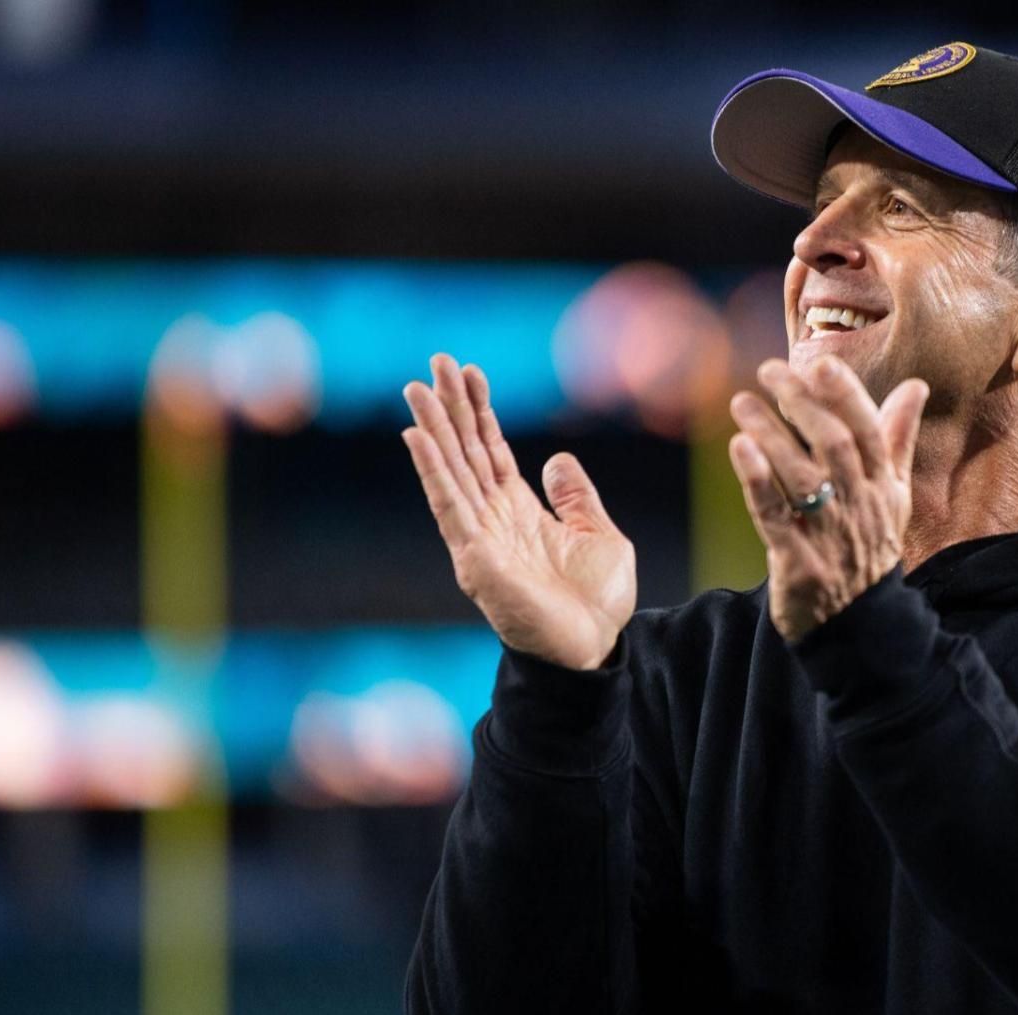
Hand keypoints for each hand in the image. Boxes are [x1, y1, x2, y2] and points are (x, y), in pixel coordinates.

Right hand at [400, 353, 635, 670]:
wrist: (593, 649)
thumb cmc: (597, 603)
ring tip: (417, 389)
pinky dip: (433, 470)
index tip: (469, 371)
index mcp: (519, 511)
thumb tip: (556, 459)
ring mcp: (479, 538)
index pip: (491, 450)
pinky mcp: (474, 558)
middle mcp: (492, 519)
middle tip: (433, 362)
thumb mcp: (600, 534)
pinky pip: (449, 506)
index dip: (480, 411)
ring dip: (433, 429)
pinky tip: (418, 438)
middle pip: (465, 452)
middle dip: (450, 407)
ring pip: (450, 471)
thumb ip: (576, 497)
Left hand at [728, 357, 927, 642]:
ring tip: (742, 402)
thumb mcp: (893, 494)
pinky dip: (756, 480)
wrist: (858, 624)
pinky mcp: (798, 563)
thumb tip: (915, 385)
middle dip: (802, 403)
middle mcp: (859, 507)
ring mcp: (829, 536)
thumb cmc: (869, 546)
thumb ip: (897, 438)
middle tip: (769, 371)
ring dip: (770, 433)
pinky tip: (739, 448)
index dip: (846, 395)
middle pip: (834, 446)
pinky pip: (774, 516)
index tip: (821, 363)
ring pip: (801, 476)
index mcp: (882, 486)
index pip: (868, 431)